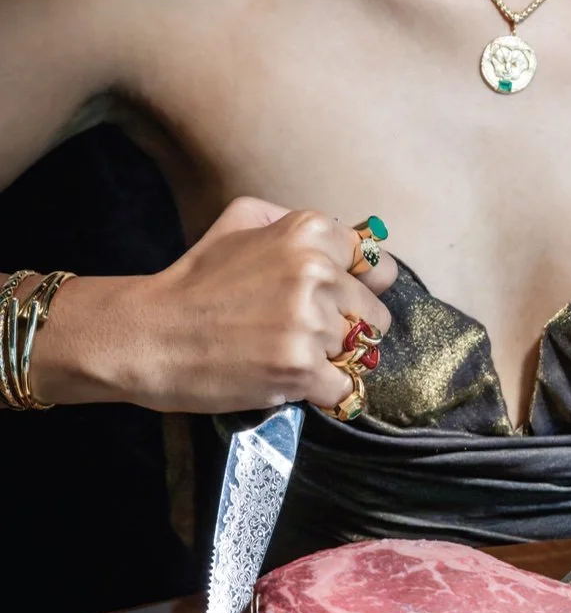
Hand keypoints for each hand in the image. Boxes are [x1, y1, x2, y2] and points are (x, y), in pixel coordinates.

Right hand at [122, 197, 396, 412]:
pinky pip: (343, 389)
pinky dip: (323, 392)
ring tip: (287, 354)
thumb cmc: (196, 281)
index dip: (359, 290)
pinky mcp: (300, 368)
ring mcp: (310, 322)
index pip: (377, 268)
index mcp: (308, 232)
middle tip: (303, 334)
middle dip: (347, 329)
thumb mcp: (241, 220)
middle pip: (375, 316)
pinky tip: (293, 381)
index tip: (336, 302)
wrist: (150, 336)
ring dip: (330, 361)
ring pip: (359, 354)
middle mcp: (316, 272)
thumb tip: (352, 240)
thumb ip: (298, 222)